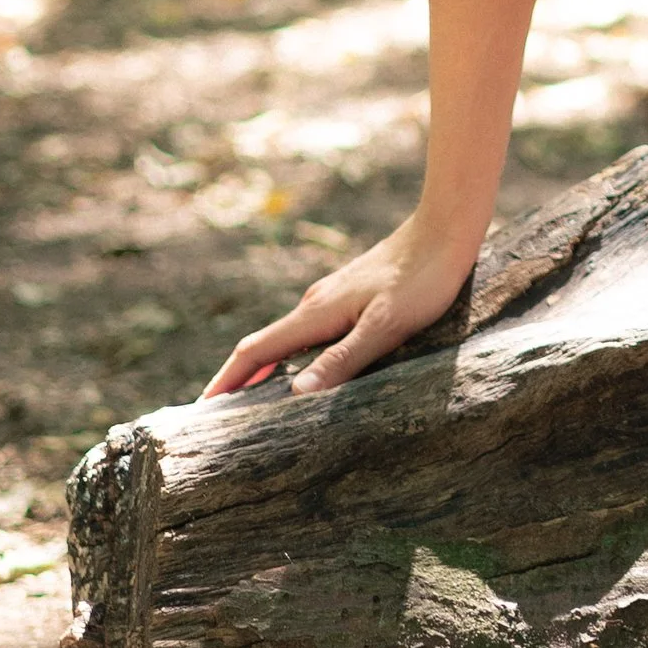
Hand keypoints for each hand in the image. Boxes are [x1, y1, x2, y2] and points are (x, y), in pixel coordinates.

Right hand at [198, 213, 481, 402]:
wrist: (446, 230)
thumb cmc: (422, 280)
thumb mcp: (386, 326)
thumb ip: (344, 359)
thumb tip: (296, 396)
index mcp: (316, 313)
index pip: (255, 351)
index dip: (226, 381)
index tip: (202, 410)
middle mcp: (315, 305)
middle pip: (263, 347)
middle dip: (237, 380)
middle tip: (219, 417)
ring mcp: (332, 299)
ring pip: (286, 339)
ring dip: (264, 369)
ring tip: (253, 402)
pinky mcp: (351, 297)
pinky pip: (309, 333)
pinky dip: (293, 356)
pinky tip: (307, 369)